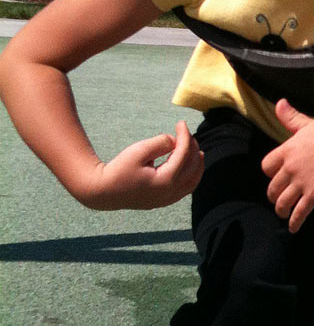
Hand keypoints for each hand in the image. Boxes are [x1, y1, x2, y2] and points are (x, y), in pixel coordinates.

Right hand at [85, 121, 202, 209]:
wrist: (103, 192)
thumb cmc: (118, 170)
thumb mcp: (138, 151)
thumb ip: (160, 143)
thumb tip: (175, 141)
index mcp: (166, 180)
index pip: (184, 154)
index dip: (185, 136)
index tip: (181, 123)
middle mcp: (170, 193)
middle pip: (192, 168)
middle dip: (193, 148)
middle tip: (187, 134)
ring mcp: (168, 200)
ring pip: (193, 181)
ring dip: (197, 165)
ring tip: (197, 150)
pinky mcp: (163, 202)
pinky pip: (185, 189)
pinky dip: (192, 176)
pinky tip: (189, 167)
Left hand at [260, 99, 313, 231]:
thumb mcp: (308, 124)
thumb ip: (290, 117)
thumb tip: (279, 103)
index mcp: (287, 150)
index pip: (266, 166)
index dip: (270, 172)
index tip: (275, 176)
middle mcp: (290, 168)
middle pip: (272, 187)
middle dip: (273, 195)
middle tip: (276, 198)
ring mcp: (302, 183)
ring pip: (282, 202)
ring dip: (280, 210)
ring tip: (282, 213)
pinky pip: (299, 212)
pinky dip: (294, 222)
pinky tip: (293, 228)